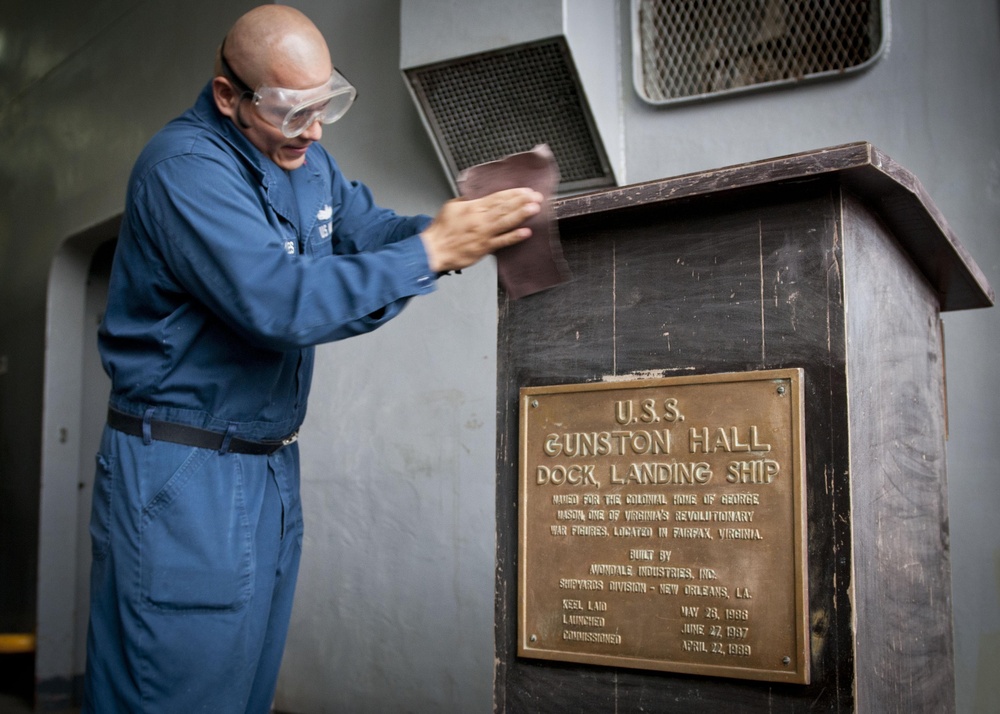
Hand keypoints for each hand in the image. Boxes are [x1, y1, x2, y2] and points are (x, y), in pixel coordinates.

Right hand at [420, 188, 542, 273]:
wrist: (433, 249)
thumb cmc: (440, 231)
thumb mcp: (451, 207)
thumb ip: (466, 200)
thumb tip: (476, 195)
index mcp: (472, 207)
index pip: (497, 197)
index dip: (513, 193)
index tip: (525, 191)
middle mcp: (480, 219)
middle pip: (504, 207)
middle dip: (522, 201)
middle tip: (536, 197)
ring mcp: (483, 234)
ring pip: (505, 222)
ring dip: (521, 214)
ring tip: (534, 208)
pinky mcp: (483, 248)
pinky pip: (501, 242)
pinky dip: (514, 237)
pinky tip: (526, 232)